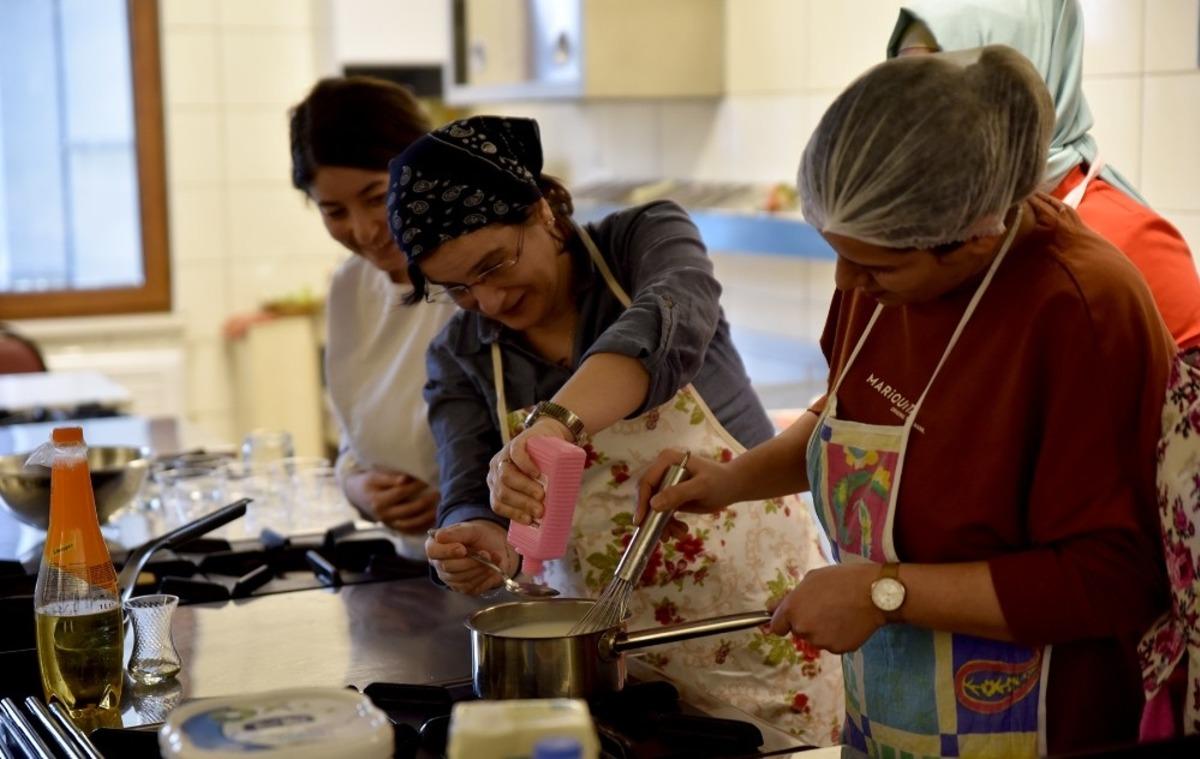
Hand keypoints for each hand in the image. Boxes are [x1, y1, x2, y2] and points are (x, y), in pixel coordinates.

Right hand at [343, 469, 437, 532]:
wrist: (356, 495)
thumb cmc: (369, 481)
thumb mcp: (374, 476)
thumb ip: (389, 478)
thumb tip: (406, 479)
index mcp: (378, 500)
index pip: (401, 492)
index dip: (416, 486)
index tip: (428, 478)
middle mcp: (383, 515)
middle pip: (409, 509)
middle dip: (427, 501)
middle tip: (440, 491)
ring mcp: (389, 523)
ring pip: (412, 523)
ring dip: (429, 515)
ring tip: (440, 504)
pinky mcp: (394, 528)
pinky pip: (411, 530)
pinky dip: (424, 525)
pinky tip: (436, 517)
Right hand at [425, 520, 517, 594]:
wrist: (491, 546)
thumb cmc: (477, 536)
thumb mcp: (470, 529)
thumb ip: (456, 533)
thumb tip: (439, 537)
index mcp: (435, 546)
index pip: (433, 551)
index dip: (448, 551)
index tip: (463, 549)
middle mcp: (439, 564)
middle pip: (448, 567)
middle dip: (470, 561)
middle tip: (486, 554)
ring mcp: (450, 579)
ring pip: (462, 579)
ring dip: (480, 569)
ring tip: (494, 558)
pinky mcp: (463, 588)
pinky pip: (472, 587)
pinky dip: (485, 577)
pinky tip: (493, 568)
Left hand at [486, 418, 570, 524]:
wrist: (549, 437)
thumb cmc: (544, 468)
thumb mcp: (535, 485)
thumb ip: (535, 500)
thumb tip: (549, 525)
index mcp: (497, 485)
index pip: (497, 504)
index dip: (513, 513)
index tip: (530, 521)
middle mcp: (496, 472)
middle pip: (503, 492)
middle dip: (522, 503)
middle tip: (541, 511)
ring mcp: (504, 456)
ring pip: (506, 476)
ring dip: (524, 488)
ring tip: (541, 495)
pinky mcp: (516, 442)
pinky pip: (515, 454)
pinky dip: (525, 465)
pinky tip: (536, 474)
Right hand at [636, 449, 739, 538]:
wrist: (733, 486)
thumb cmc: (720, 481)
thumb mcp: (701, 487)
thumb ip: (678, 494)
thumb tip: (653, 504)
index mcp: (667, 460)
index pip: (647, 482)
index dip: (641, 502)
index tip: (641, 522)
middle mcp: (662, 470)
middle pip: (647, 497)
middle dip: (654, 518)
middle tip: (664, 536)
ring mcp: (666, 483)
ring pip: (654, 508)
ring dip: (664, 524)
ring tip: (679, 534)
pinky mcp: (670, 495)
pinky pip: (662, 512)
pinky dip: (670, 524)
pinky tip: (682, 530)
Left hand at [768, 564, 885, 653]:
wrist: (873, 593)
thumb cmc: (841, 579)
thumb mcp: (811, 579)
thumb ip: (789, 597)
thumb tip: (770, 609)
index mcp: (793, 610)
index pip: (777, 627)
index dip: (785, 621)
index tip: (795, 616)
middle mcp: (803, 629)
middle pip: (799, 631)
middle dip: (808, 622)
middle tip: (825, 607)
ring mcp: (821, 642)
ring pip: (817, 639)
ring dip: (823, 630)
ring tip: (840, 613)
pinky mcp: (838, 649)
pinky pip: (833, 644)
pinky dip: (839, 636)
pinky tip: (849, 622)